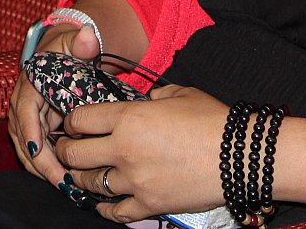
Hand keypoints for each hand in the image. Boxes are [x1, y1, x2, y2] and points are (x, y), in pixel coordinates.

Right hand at [9, 23, 102, 183]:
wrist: (64, 53)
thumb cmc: (69, 48)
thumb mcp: (76, 42)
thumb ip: (83, 41)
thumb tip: (89, 36)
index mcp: (29, 84)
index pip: (24, 110)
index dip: (30, 131)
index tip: (38, 150)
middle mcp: (22, 104)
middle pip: (25, 137)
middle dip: (41, 161)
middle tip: (61, 179)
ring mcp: (27, 119)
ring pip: (29, 149)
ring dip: (43, 169)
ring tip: (65, 186)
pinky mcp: (36, 130)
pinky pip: (38, 151)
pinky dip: (47, 166)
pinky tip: (65, 179)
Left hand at [56, 85, 231, 221]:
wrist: (239, 155)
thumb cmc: (211, 119)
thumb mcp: (179, 94)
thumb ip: (154, 96)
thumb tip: (145, 100)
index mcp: (129, 117)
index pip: (80, 119)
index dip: (72, 120)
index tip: (74, 123)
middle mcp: (124, 150)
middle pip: (74, 155)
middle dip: (66, 151)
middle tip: (68, 149)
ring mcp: (135, 181)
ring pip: (89, 185)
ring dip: (83, 179)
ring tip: (84, 174)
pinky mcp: (149, 204)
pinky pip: (115, 212)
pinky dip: (105, 208)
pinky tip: (103, 203)